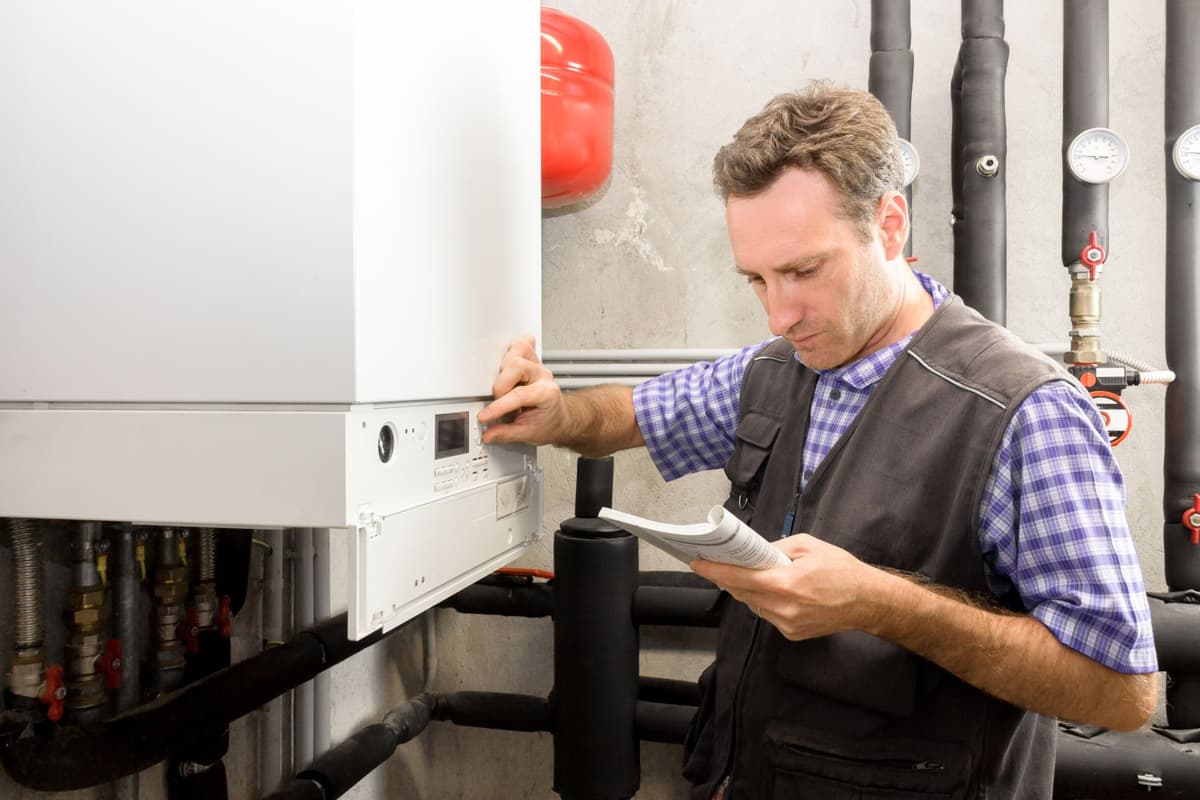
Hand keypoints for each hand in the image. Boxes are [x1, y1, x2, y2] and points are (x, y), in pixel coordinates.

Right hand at [479, 336, 571, 446]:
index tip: (485, 416)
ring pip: (520, 349)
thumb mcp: (529, 434)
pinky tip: (507, 362)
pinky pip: (523, 343)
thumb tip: (488, 434)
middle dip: (501, 384)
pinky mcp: (532, 360)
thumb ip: (507, 433)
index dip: (498, 406)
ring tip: (501, 383)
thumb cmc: (549, 423)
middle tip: (496, 399)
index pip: (519, 394)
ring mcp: (538, 366)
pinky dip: (512, 349)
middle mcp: (543, 376)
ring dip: (505, 365)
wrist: (560, 419)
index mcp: (547, 394)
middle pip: (517, 365)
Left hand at [691, 534, 880, 640]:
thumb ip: (777, 548)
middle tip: (716, 563)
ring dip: (746, 590)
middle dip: (728, 577)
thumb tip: (755, 552)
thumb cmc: (842, 570)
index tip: (698, 564)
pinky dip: (764, 601)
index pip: (740, 578)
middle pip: (742, 593)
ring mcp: (787, 624)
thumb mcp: (808, 545)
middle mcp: (784, 608)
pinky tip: (772, 590)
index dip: (715, 571)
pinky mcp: (792, 633)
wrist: (868, 601)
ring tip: (746, 573)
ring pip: (753, 604)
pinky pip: (767, 614)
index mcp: (787, 583)